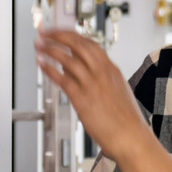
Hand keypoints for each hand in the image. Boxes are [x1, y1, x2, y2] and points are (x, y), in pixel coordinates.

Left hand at [36, 29, 151, 161]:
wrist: (133, 139)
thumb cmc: (126, 122)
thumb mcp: (117, 93)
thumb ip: (99, 80)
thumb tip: (75, 72)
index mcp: (112, 70)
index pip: (90, 43)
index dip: (72, 35)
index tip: (60, 32)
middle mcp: (103, 73)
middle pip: (78, 43)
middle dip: (58, 34)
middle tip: (45, 32)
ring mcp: (93, 85)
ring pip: (67, 58)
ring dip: (49, 48)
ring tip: (38, 45)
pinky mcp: (83, 99)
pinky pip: (62, 78)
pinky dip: (49, 68)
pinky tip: (41, 63)